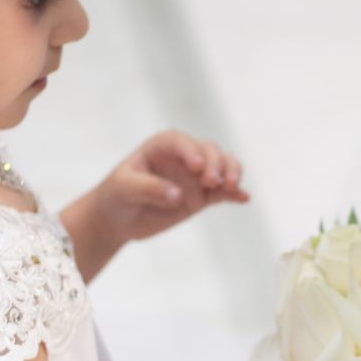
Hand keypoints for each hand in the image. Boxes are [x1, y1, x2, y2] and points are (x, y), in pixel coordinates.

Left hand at [94, 129, 247, 244]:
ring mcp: (196, 176)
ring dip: (231, 173)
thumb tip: (178, 194)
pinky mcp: (203, 196)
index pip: (181, 142)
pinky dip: (235, 194)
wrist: (118, 218)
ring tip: (232, 188)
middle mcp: (184, 156)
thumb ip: (149, 188)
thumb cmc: (117, 195)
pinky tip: (243, 198)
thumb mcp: (124, 189)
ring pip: (223, 167)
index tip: (197, 168)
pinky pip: (224, 192)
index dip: (192, 151)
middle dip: (216, 164)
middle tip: (212, 182)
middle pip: (210, 151)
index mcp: (162, 146)